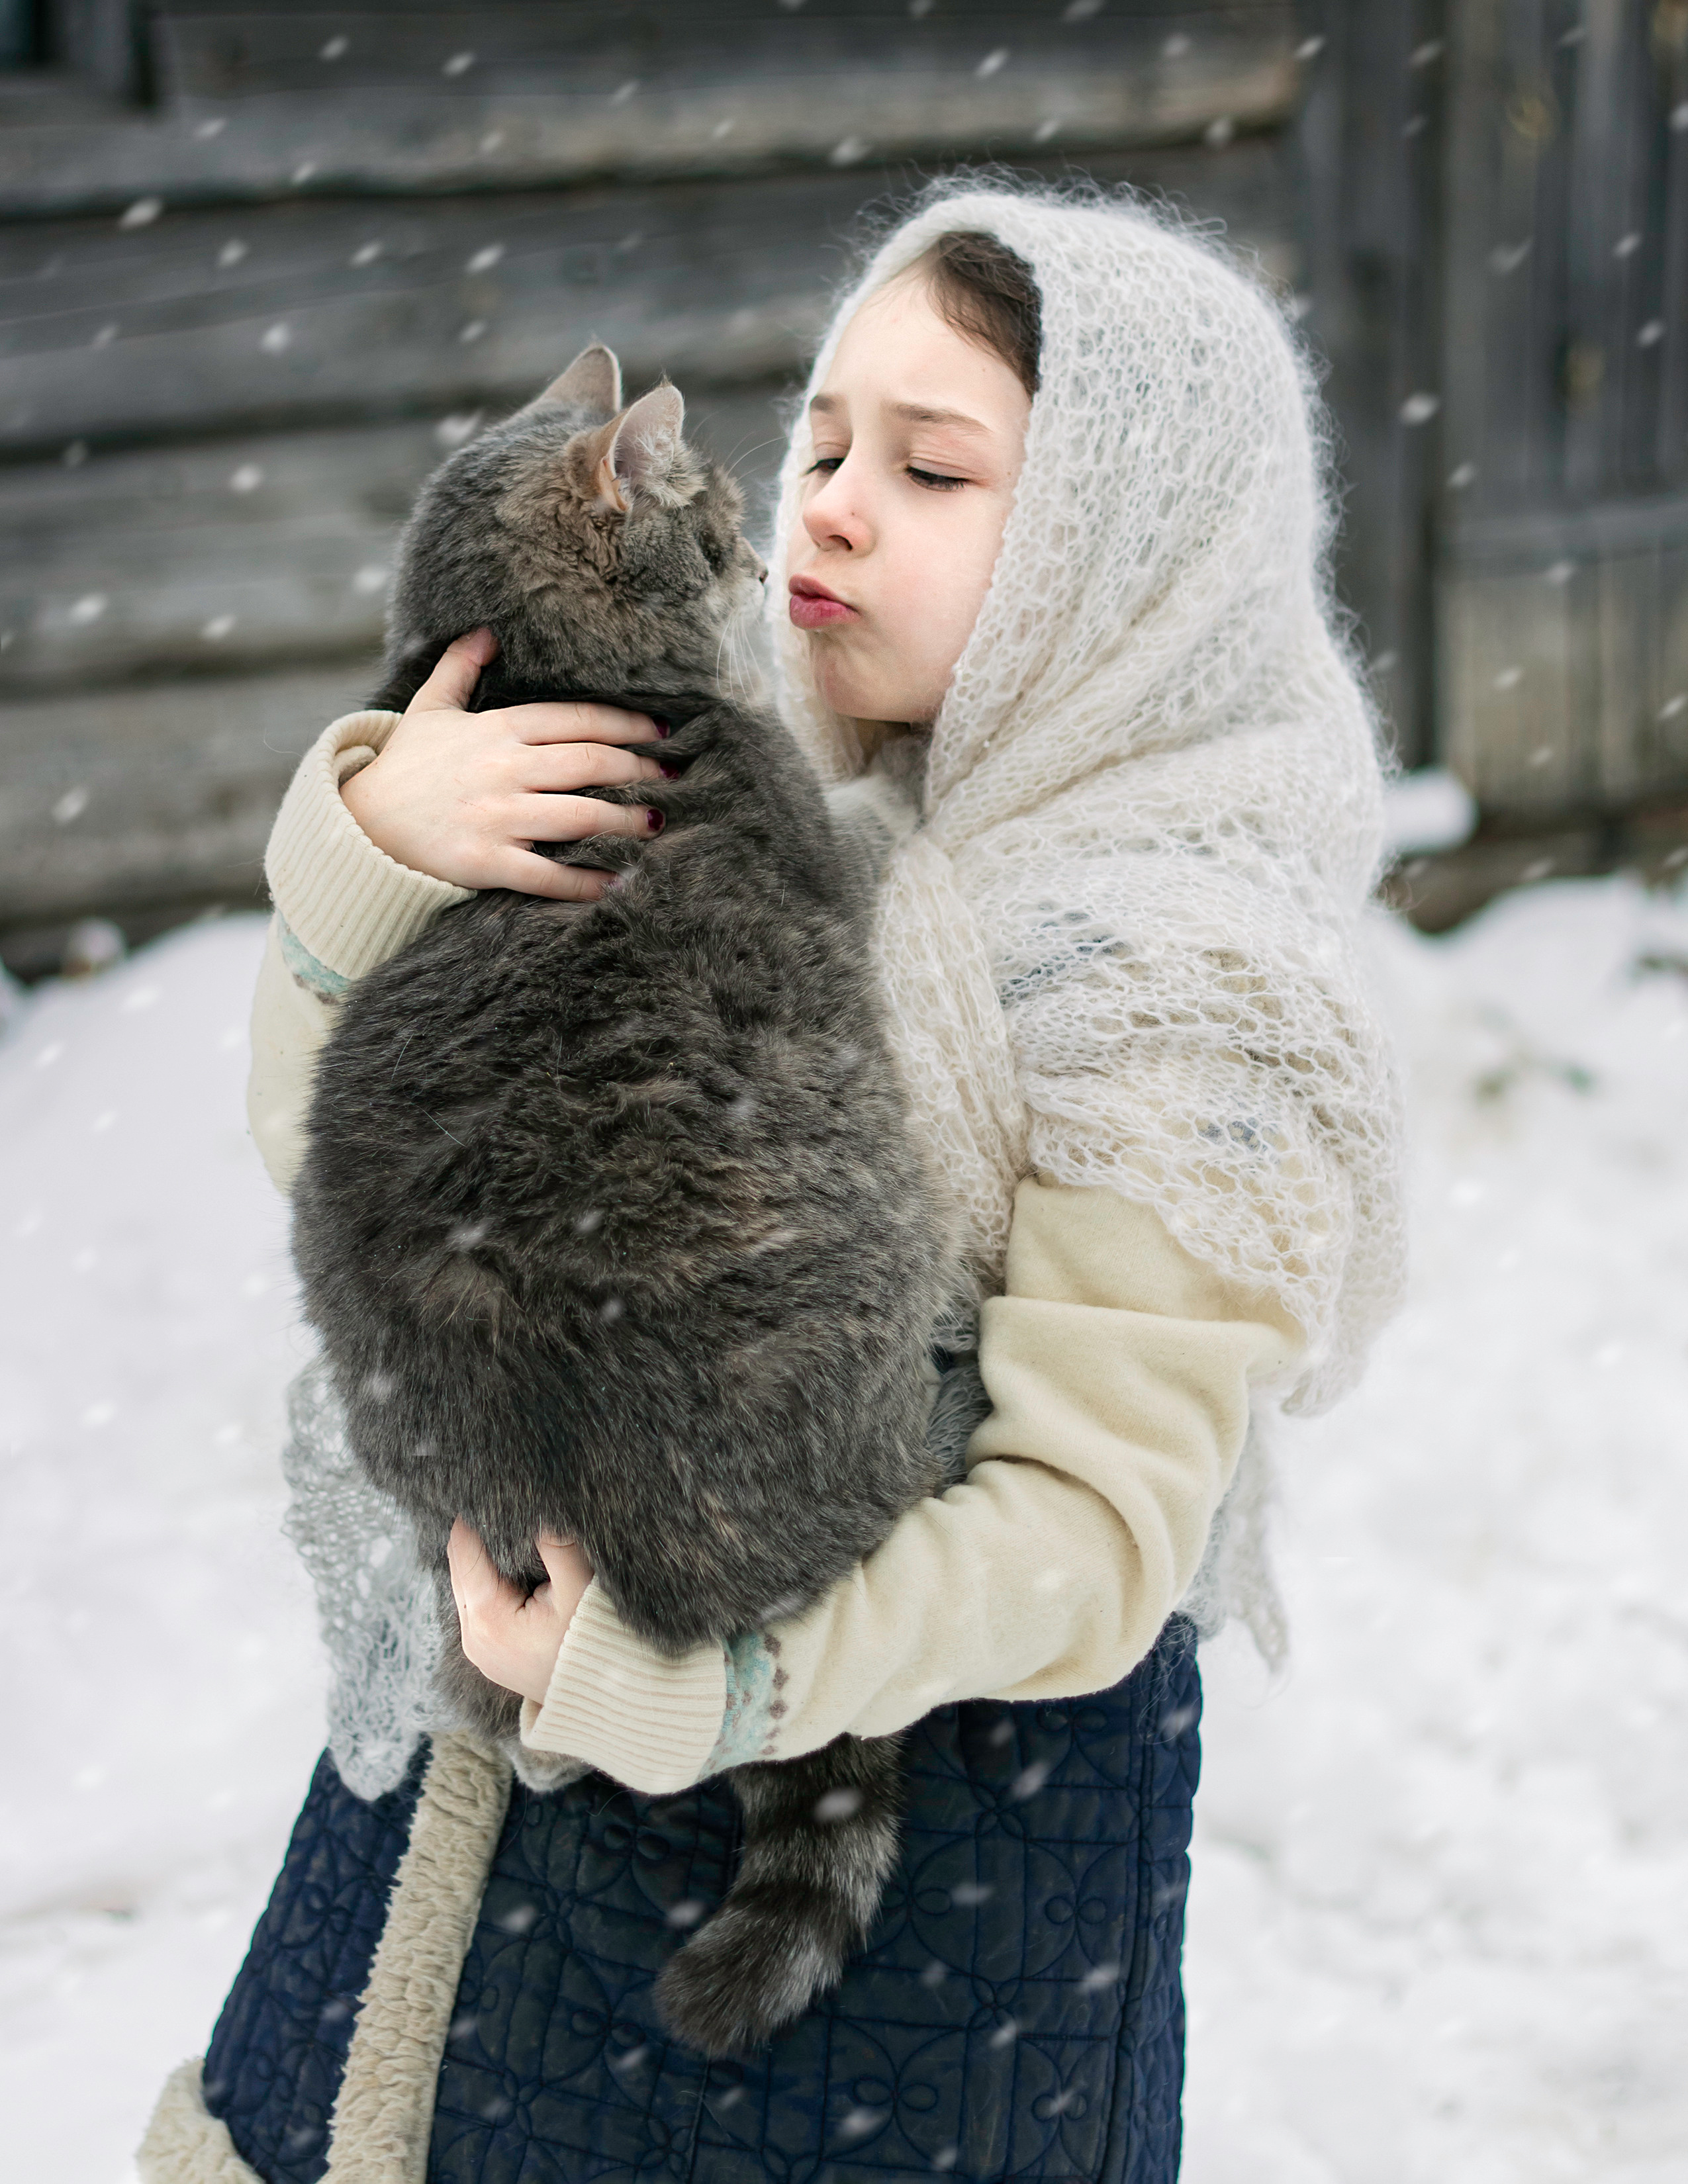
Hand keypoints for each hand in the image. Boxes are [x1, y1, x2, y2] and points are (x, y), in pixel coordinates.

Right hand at [341, 626, 670, 900]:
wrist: (357, 827)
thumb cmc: (401, 770)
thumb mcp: (427, 711)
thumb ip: (458, 669)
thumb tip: (484, 633)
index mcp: (496, 730)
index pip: (577, 720)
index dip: (626, 723)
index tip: (661, 731)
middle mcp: (503, 769)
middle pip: (590, 763)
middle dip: (639, 769)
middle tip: (674, 776)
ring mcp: (497, 816)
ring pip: (581, 815)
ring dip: (626, 820)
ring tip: (657, 822)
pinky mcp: (486, 861)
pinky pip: (549, 874)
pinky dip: (587, 882)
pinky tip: (619, 883)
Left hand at [447, 1519, 595, 1703]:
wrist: (605, 1702)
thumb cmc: (594, 1647)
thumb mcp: (579, 1588)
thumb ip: (555, 1542)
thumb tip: (537, 1505)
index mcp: (487, 1619)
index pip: (462, 1552)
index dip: (471, 1517)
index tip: (485, 1487)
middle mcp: (471, 1637)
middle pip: (460, 1567)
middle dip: (477, 1535)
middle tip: (498, 1501)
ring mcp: (478, 1648)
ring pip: (467, 1585)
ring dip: (484, 1558)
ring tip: (508, 1529)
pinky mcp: (489, 1653)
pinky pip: (477, 1603)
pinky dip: (490, 1580)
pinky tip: (513, 1564)